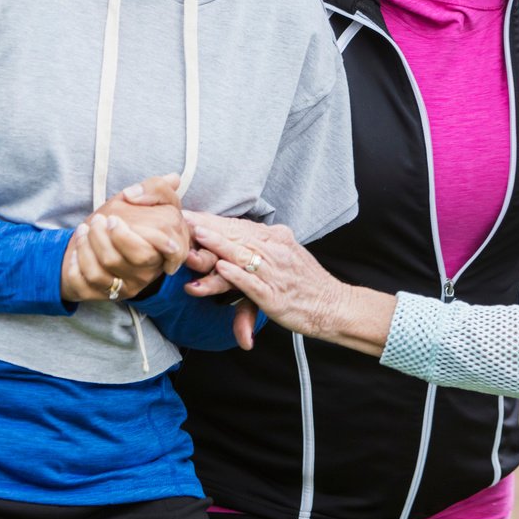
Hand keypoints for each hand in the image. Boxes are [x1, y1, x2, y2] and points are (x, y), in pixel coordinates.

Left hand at [60, 174, 189, 303]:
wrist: (107, 239)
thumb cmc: (133, 217)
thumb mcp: (151, 197)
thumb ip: (157, 188)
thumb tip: (139, 193)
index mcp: (168, 248)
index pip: (168, 251)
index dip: (140, 237)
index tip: (114, 220)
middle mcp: (150, 270)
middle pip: (133, 259)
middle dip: (107, 236)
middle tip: (98, 220)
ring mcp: (129, 285)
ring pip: (104, 272)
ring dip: (88, 247)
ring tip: (84, 229)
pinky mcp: (108, 295)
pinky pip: (87, 284)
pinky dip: (76, 264)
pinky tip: (76, 249)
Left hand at [183, 211, 392, 356]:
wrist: (334, 305)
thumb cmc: (308, 285)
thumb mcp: (286, 258)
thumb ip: (262, 251)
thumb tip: (239, 247)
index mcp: (278, 239)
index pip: (240, 226)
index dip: (214, 219)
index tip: (191, 213)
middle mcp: (277, 250)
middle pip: (237, 235)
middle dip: (209, 227)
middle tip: (184, 218)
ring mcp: (276, 272)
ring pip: (243, 254)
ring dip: (219, 244)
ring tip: (198, 235)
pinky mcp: (275, 296)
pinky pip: (253, 282)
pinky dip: (237, 274)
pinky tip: (222, 267)